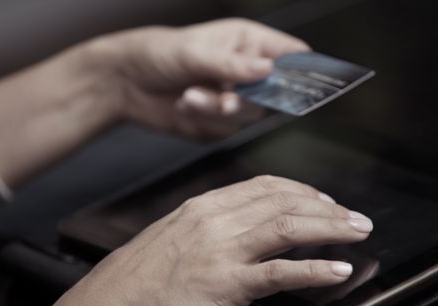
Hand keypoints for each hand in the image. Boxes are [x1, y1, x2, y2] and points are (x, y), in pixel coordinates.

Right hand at [18, 176, 372, 305]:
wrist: (111, 303)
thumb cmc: (140, 274)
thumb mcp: (175, 233)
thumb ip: (211, 224)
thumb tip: (244, 225)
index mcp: (205, 206)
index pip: (265, 186)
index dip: (302, 191)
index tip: (323, 199)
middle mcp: (216, 220)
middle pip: (284, 202)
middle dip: (326, 207)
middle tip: (354, 216)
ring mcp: (222, 251)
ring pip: (288, 228)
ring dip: (330, 228)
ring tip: (357, 231)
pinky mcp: (225, 284)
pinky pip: (278, 273)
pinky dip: (313, 270)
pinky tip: (336, 269)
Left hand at [85, 18, 308, 139]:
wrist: (127, 82)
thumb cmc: (160, 53)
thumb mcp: (194, 52)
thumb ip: (231, 64)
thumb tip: (267, 70)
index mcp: (249, 43)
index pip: (291, 55)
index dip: (305, 70)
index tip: (311, 86)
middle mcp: (247, 73)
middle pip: (274, 94)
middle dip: (246, 99)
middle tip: (226, 99)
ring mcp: (234, 99)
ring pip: (246, 115)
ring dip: (216, 108)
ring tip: (189, 95)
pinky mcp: (218, 122)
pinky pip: (223, 129)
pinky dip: (203, 118)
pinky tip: (184, 104)